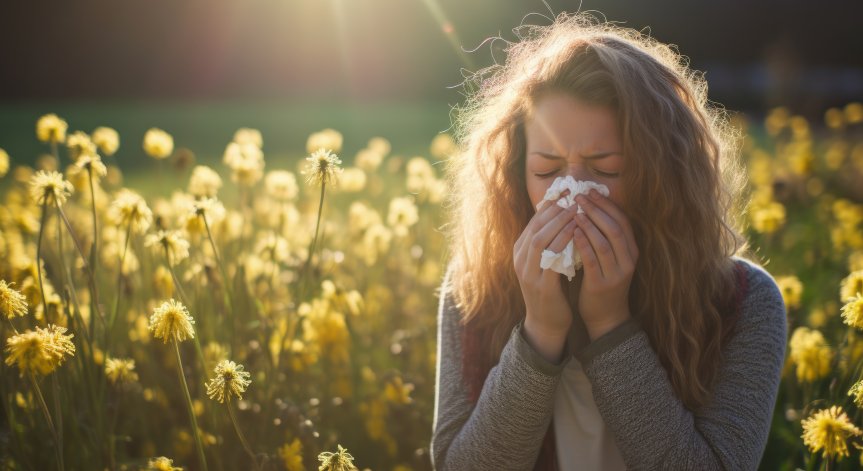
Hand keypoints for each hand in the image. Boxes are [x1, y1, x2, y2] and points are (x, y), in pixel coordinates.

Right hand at [513, 192, 578, 361]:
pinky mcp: (541, 285)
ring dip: (558, 223)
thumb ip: (549, 241)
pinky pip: (551, 259)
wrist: (545, 322)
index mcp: (520, 252)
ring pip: (540, 240)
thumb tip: (562, 214)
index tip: (566, 192)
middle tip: (573, 197)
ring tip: (576, 211)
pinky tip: (577, 234)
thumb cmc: (550, 288)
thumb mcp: (544, 262)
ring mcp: (528, 273)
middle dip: (554, 210)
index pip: (533, 222)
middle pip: (535, 227)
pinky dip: (564, 243)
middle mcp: (520, 260)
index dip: (549, 206)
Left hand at [573, 190, 638, 340]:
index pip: (623, 221)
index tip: (591, 191)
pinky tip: (572, 232)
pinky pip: (593, 260)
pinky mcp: (601, 284)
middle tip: (580, 196)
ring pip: (605, 242)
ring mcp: (616, 273)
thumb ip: (604, 237)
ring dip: (589, 224)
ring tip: (575, 211)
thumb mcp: (610, 258)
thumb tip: (588, 208)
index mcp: (631, 251)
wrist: (605, 317)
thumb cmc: (603, 282)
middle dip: (597, 210)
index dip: (608, 204)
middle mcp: (628, 261)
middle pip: (615, 228)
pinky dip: (583, 244)